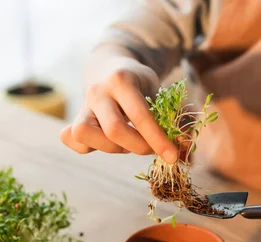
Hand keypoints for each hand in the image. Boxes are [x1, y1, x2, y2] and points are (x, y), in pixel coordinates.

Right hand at [60, 58, 177, 163]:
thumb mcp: (160, 93)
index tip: (173, 156)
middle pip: (114, 130)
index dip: (158, 139)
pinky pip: (72, 140)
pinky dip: (89, 148)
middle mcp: (98, 91)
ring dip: (113, 148)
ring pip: (85, 134)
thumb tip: (188, 151)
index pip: (140, 116)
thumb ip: (174, 119)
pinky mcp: (74, 118)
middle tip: (150, 147)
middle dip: (138, 146)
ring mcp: (83, 105)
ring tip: (128, 142)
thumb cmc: (140, 84)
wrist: (110, 66)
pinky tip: (107, 143)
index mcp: (122, 80)